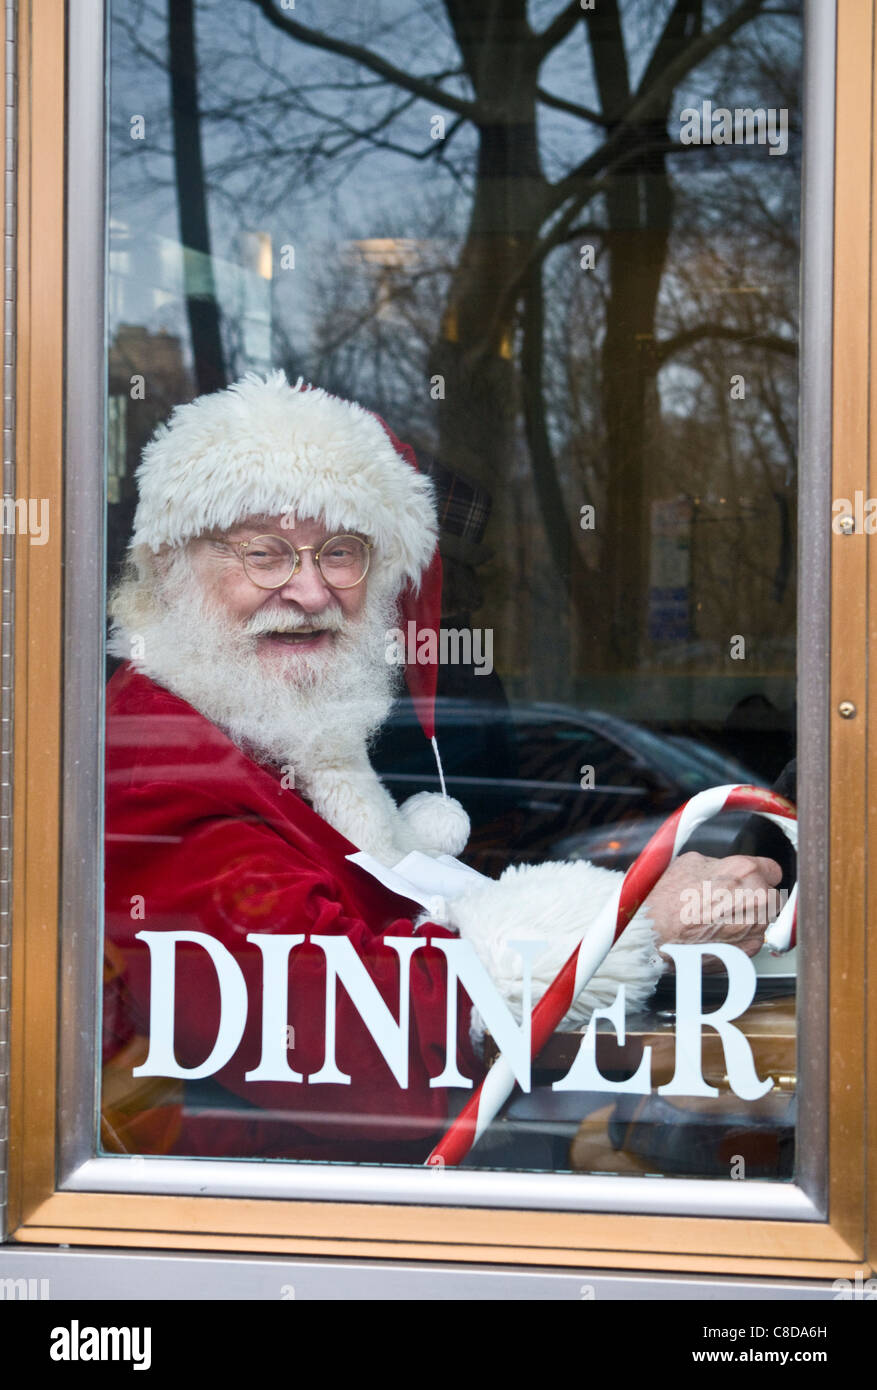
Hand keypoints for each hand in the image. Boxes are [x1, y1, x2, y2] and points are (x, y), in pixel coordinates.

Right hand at [642, 851, 783, 969]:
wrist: (655, 933)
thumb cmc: (667, 900)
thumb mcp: (691, 863)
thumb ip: (719, 865)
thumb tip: (726, 868)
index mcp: (744, 870)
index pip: (773, 869)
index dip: (760, 874)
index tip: (752, 880)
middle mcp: (757, 897)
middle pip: (770, 895)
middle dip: (754, 897)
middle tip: (729, 901)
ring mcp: (755, 926)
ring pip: (763, 918)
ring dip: (748, 918)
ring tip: (718, 919)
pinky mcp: (749, 949)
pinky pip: (753, 939)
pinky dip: (740, 937)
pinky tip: (717, 933)